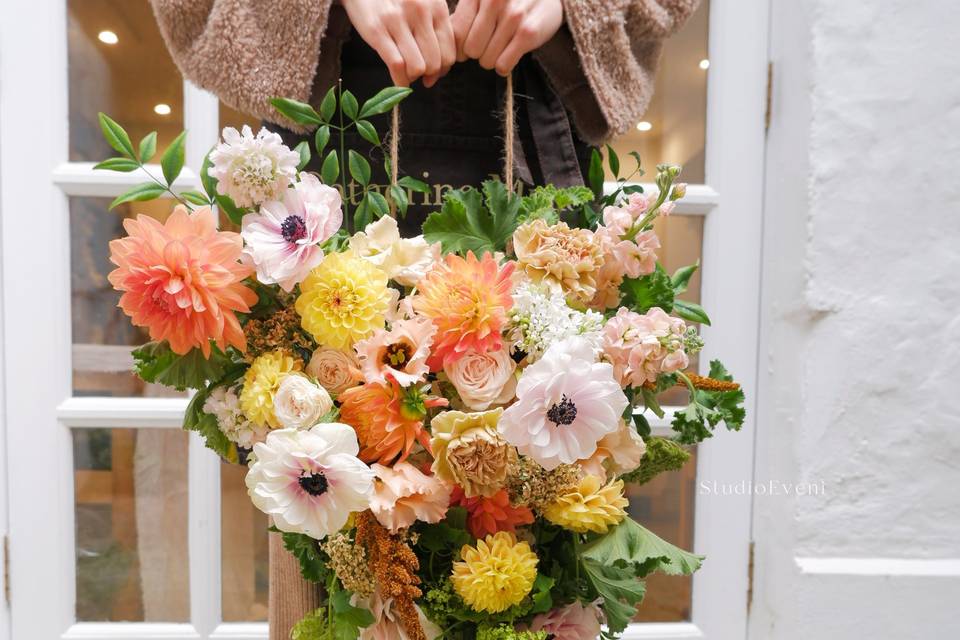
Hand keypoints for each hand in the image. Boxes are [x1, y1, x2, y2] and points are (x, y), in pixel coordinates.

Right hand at [342, 0, 456, 87]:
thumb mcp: (424, 4)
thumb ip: (435, 30)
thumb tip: (439, 71)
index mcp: (436, 6)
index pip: (449, 52)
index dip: (443, 69)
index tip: (434, 72)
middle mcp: (419, 12)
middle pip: (434, 63)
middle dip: (427, 74)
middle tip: (418, 72)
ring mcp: (397, 20)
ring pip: (417, 67)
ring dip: (412, 76)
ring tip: (406, 71)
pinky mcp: (377, 29)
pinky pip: (396, 65)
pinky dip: (399, 80)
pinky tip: (397, 78)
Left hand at [451, 0, 563, 75]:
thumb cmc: (511, 2)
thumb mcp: (485, 0)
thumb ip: (463, 17)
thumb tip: (443, 49)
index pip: (457, 33)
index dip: (459, 47)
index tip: (466, 49)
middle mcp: (494, 0)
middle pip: (471, 50)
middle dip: (478, 53)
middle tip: (489, 45)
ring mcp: (513, 16)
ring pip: (487, 60)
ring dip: (493, 59)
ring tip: (503, 46)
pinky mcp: (528, 32)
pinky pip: (503, 64)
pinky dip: (505, 65)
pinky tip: (511, 53)